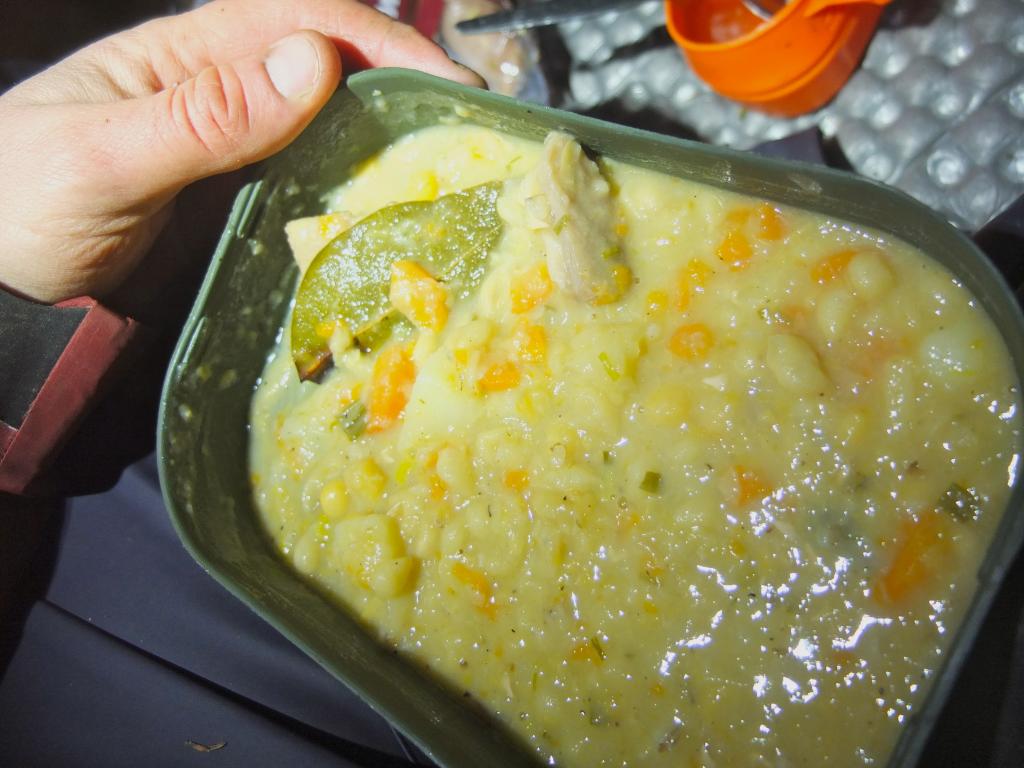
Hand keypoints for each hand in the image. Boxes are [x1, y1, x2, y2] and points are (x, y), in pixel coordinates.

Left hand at [0, 0, 481, 304]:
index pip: (307, 20)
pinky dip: (360, 206)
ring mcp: (240, 163)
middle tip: (473, 138)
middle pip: (336, 76)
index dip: (384, 40)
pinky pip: (316, 199)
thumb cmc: (17, 207)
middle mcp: (227, 101)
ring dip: (393, 154)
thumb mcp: (102, 155)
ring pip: (335, 140)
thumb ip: (202, 116)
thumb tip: (314, 62)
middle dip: (407, 95)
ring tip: (452, 184)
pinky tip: (390, 230)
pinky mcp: (244, 218)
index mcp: (192, 58)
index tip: (447, 82)